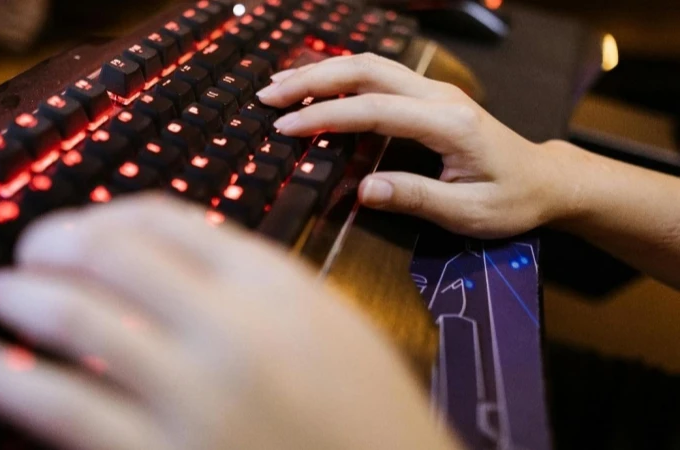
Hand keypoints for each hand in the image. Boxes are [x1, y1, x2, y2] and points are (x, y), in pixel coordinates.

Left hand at [0, 196, 457, 449]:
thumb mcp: (322, 319)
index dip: (101, 216)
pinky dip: (7, 379)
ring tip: (0, 294)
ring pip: (75, 321)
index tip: (77, 229)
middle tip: (25, 253)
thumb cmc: (364, 411)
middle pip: (108, 254)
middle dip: (50, 245)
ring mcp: (193, 396)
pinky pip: (64, 409)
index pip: (162, 217)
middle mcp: (229, 328)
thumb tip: (157, 256)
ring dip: (21, 298)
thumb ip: (248, 279)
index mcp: (273, 282)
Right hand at [258, 54, 579, 238]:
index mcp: (449, 124)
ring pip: (370, 65)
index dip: (325, 116)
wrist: (546, 180)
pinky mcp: (429, 96)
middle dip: (313, 78)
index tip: (286, 127)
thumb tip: (363, 190)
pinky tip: (316, 86)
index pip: (374, 109)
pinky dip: (341, 76)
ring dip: (323, 71)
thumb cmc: (512, 200)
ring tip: (280, 86)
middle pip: (366, 70)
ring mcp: (435, 91)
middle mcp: (440, 96)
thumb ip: (417, 199)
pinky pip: (378, 75)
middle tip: (268, 96)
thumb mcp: (469, 213)